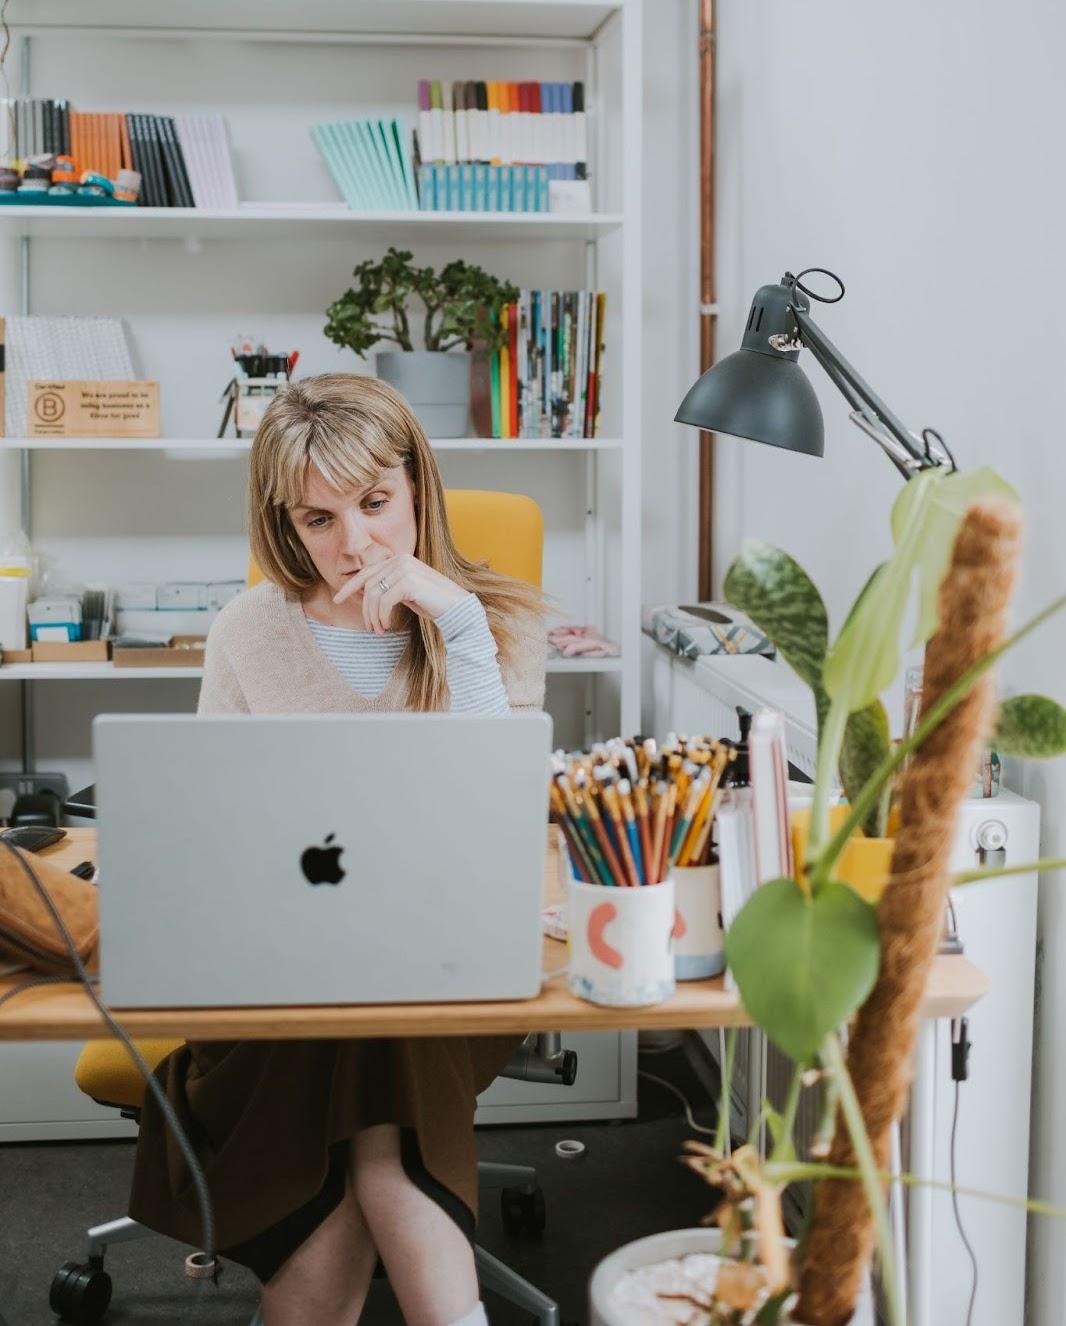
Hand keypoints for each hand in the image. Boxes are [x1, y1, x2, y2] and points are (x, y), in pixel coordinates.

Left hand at [334, 551, 467, 632]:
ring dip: (373, 616)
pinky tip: (386, 626)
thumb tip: (363, 593)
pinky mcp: (409, 581)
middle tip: (369, 628)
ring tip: (379, 631)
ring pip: (374, 594)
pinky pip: (384, 601)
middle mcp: (401, 559)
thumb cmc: (432, 603)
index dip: (350, 586)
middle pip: (368, 585)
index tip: (338, 599)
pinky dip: (382, 616)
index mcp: (399, 559)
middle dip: (365, 609)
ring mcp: (405, 568)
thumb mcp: (406, 593)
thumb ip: (388, 587)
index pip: (367, 572)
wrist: (457, 608)